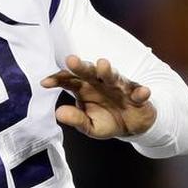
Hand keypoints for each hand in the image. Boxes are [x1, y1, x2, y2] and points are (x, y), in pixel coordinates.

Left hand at [40, 55, 155, 139]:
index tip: (45, 83)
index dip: (57, 79)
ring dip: (108, 71)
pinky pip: (138, 92)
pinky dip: (140, 92)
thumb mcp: (89, 126)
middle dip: (80, 66)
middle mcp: (99, 83)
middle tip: (71, 60)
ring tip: (103, 65)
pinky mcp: (137, 94)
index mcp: (84, 89)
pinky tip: (142, 92)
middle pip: (88, 72)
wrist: (132, 126)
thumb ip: (76, 119)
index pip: (68, 80)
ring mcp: (119, 87)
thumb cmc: (107, 120)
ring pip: (113, 76)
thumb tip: (59, 113)